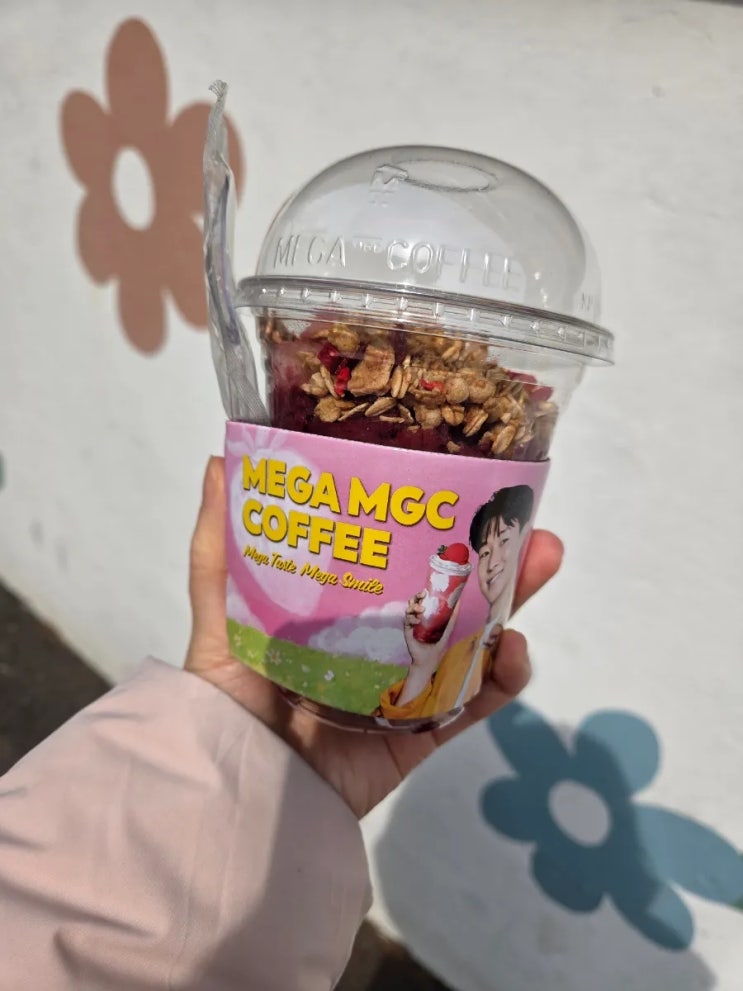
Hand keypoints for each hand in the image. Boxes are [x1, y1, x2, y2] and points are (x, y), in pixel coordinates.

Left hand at [186, 457, 562, 818]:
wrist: (238, 786)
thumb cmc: (227, 691)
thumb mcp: (218, 609)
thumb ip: (219, 547)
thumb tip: (216, 461)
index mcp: (339, 608)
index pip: (397, 557)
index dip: (434, 522)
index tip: (465, 483)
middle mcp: (378, 642)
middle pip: (448, 593)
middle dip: (492, 555)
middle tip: (526, 519)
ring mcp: (405, 688)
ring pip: (474, 639)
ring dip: (513, 601)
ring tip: (542, 559)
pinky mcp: (419, 733)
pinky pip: (472, 705)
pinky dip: (502, 680)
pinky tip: (514, 649)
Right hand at [402, 592, 459, 670]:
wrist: (427, 663)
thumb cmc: (436, 649)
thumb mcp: (446, 633)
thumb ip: (451, 622)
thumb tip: (458, 605)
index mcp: (424, 618)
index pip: (421, 603)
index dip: (422, 596)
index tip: (426, 590)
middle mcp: (416, 620)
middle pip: (413, 604)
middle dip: (417, 597)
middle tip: (423, 594)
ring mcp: (411, 626)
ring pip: (409, 610)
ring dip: (414, 607)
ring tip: (421, 610)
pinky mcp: (408, 633)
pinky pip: (407, 622)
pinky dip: (411, 619)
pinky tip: (417, 621)